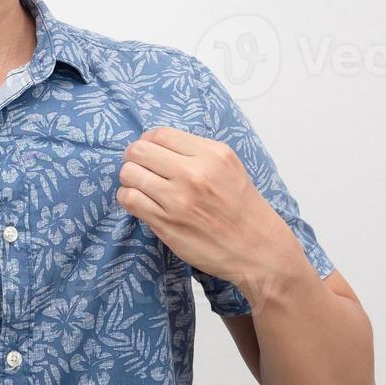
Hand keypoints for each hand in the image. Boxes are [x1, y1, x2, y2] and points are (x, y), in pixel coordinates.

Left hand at [116, 126, 296, 286]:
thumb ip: (197, 151)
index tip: (149, 152)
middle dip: (133, 157)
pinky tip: (139, 202)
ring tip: (139, 186)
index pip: (160, 134)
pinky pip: (129, 199)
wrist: (257, 250)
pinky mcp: (166, 223)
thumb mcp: (229, 166)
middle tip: (139, 168)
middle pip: (139, 150)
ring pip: (129, 174)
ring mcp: (179, 199)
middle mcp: (195, 174)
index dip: (147, 141)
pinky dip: (128, 197)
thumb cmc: (242, 209)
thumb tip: (157, 143)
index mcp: (212, 155)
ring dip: (128, 178)